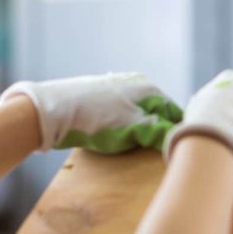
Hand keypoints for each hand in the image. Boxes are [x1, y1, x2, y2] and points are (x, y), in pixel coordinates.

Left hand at [0, 73, 181, 152]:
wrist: (51, 111)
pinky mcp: (96, 93)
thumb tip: (180, 137)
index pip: (175, 113)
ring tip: (131, 145)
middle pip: (156, 112)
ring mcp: (114, 86)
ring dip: (138, 128)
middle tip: (153, 151)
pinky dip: (121, 124)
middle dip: (157, 130)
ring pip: (137, 111)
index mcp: (150, 88)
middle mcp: (135, 82)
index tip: (175, 150)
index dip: (176, 133)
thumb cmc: (98, 121)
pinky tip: (111, 133)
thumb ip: (162, 133)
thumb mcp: (136, 130)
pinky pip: (119, 111)